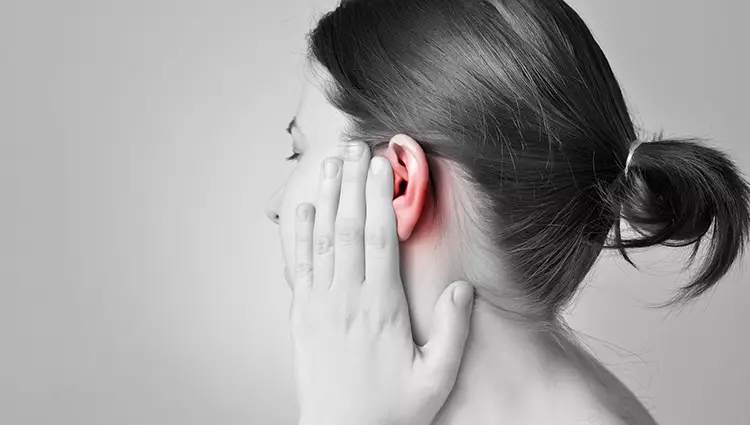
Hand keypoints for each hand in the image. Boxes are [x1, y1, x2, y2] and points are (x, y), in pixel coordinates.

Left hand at [290, 141, 475, 424]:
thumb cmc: (390, 409)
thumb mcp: (435, 379)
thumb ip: (452, 333)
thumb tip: (462, 289)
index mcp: (380, 307)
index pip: (379, 239)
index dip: (380, 197)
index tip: (383, 164)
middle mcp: (345, 298)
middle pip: (348, 226)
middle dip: (353, 181)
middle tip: (357, 145)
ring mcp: (319, 303)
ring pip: (322, 238)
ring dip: (328, 196)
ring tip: (333, 162)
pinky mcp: (301, 313)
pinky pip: (299, 264)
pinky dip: (299, 233)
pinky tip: (304, 208)